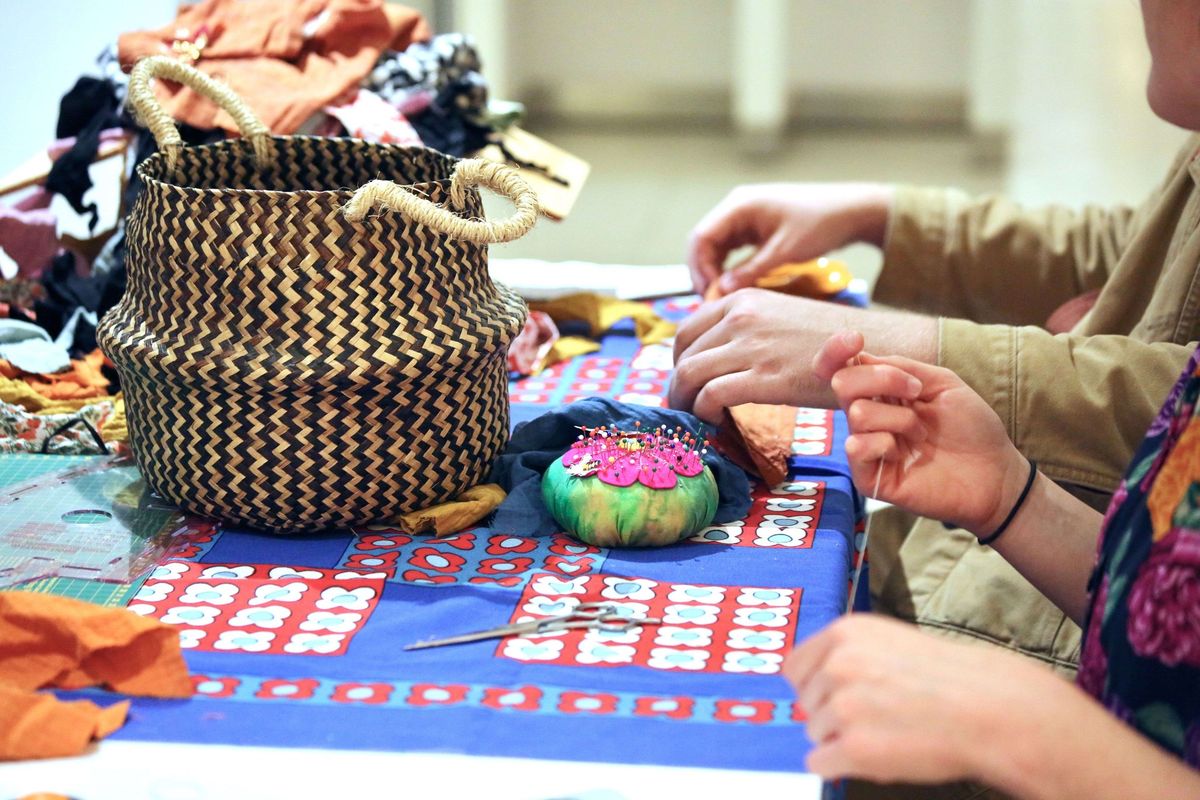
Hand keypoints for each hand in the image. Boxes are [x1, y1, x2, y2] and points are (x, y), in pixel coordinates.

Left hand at [669, 292, 936, 425]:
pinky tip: (712, 422)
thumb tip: (720, 357)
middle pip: (684, 353)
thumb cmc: (832, 341)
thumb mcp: (782, 318)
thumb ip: (748, 330)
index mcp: (744, 299)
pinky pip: (712, 395)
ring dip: (684, 401)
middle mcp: (742, 317)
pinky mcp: (765, 377)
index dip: (678, 360)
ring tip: (691, 418)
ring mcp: (752, 345)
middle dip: (677, 384)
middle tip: (682, 407)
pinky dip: (703, 412)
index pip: (688, 329)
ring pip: (690, 374)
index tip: (684, 381)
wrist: (876, 349)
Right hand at [687, 182, 892, 293]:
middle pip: (704, 242)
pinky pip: (730, 248)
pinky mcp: (754, 227)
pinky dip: (728, 267)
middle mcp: (737, 207)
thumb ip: (751, 271)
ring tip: (721, 298)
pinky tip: (735, 286)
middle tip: (712, 301)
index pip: (702, 237)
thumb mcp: (785, 251)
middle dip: (703, 272)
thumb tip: (720, 291)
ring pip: (715, 247)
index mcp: (740, 205)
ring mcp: (744, 216)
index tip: (711, 294)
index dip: (700, 268)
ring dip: (714, 271)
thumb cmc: (822, 224)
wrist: (851, 211)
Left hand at [783, 614, 1067, 786]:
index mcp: (845, 634)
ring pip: (814, 734)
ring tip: (884, 731)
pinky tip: (872, 755)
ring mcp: (845, 707)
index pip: (794, 667)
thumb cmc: (945, 677)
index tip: (829, 696)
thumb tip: (809, 676)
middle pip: (805, 703)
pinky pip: (819, 763)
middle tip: (873, 716)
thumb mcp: (887, 641)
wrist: (988, 708)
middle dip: (831, 713)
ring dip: (841, 739)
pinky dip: (838, 765)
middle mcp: (839, 666)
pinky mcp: (855, 747)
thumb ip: (845, 653)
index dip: (813, 686)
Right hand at [814, 331, 1025, 535]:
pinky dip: (885, 444)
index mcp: (881, 392)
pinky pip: (857, 448)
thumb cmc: (971, 428)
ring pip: (857, 414)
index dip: (835, 350)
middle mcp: (869, 417)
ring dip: (899, 419)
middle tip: (917, 392)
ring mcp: (868, 447)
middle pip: (843, 382)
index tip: (855, 340)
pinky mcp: (869, 478)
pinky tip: (904, 455)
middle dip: (883, 379)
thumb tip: (861, 357)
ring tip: (922, 434)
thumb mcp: (941, 382)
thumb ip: (901, 367)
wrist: (994, 472)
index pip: (839, 368)